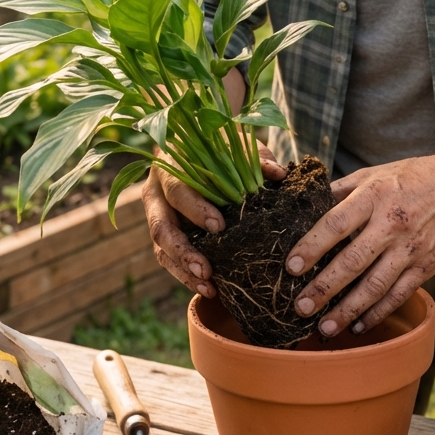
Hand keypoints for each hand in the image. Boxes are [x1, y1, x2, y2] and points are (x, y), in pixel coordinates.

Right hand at [140, 144, 286, 296]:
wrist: (196, 149)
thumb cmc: (217, 146)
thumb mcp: (234, 145)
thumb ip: (254, 158)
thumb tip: (279, 174)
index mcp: (169, 168)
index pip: (178, 190)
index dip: (196, 209)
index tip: (219, 226)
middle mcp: (155, 194)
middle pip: (160, 226)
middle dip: (183, 250)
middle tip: (207, 269)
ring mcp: (156, 216)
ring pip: (160, 248)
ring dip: (183, 269)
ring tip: (207, 286)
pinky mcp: (162, 235)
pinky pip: (167, 259)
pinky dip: (185, 276)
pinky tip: (208, 289)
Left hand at [285, 153, 434, 336]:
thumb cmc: (411, 178)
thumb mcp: (373, 175)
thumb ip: (340, 192)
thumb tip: (303, 205)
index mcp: (374, 196)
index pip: (336, 224)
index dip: (311, 246)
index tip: (291, 266)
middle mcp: (392, 224)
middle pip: (352, 261)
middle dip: (323, 288)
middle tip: (300, 307)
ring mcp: (411, 248)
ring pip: (375, 285)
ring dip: (348, 309)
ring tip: (325, 327)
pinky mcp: (427, 266)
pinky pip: (399, 294)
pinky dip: (378, 312)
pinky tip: (359, 324)